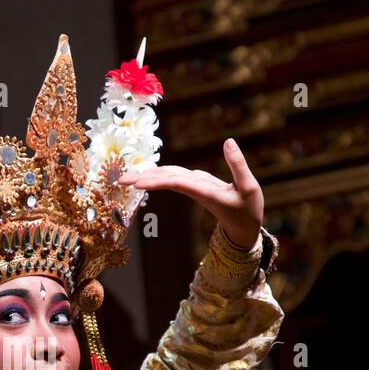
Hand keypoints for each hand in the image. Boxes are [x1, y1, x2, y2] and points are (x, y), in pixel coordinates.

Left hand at [116, 138, 263, 248]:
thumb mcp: (249, 187)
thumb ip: (238, 165)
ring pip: (168, 177)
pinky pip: (175, 177)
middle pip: (164, 180)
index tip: (138, 184)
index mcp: (204, 191)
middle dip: (142, 179)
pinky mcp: (198, 185)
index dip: (156, 181)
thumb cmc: (248, 210)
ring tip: (128, 176)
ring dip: (148, 175)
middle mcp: (195, 189)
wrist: (245, 228)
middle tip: (118, 180)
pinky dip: (161, 172)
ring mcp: (195, 188)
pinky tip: (149, 171)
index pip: (176, 183)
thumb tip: (228, 141)